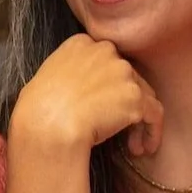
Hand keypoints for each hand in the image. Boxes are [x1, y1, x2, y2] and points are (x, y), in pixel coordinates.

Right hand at [8, 34, 162, 157]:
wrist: (47, 125)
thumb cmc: (37, 109)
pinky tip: (144, 148)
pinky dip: (152, 132)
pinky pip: (154, 114)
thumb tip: (75, 91)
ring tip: (132, 145)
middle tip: (119, 127)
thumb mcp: (46, 77)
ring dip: (138, 121)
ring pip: (143, 95)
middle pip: (127, 76)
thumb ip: (67, 73)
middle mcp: (105, 51)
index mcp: (81, 44)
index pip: (105, 61)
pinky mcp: (135, 97)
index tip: (105, 105)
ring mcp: (123, 72)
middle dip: (125, 102)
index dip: (108, 85)